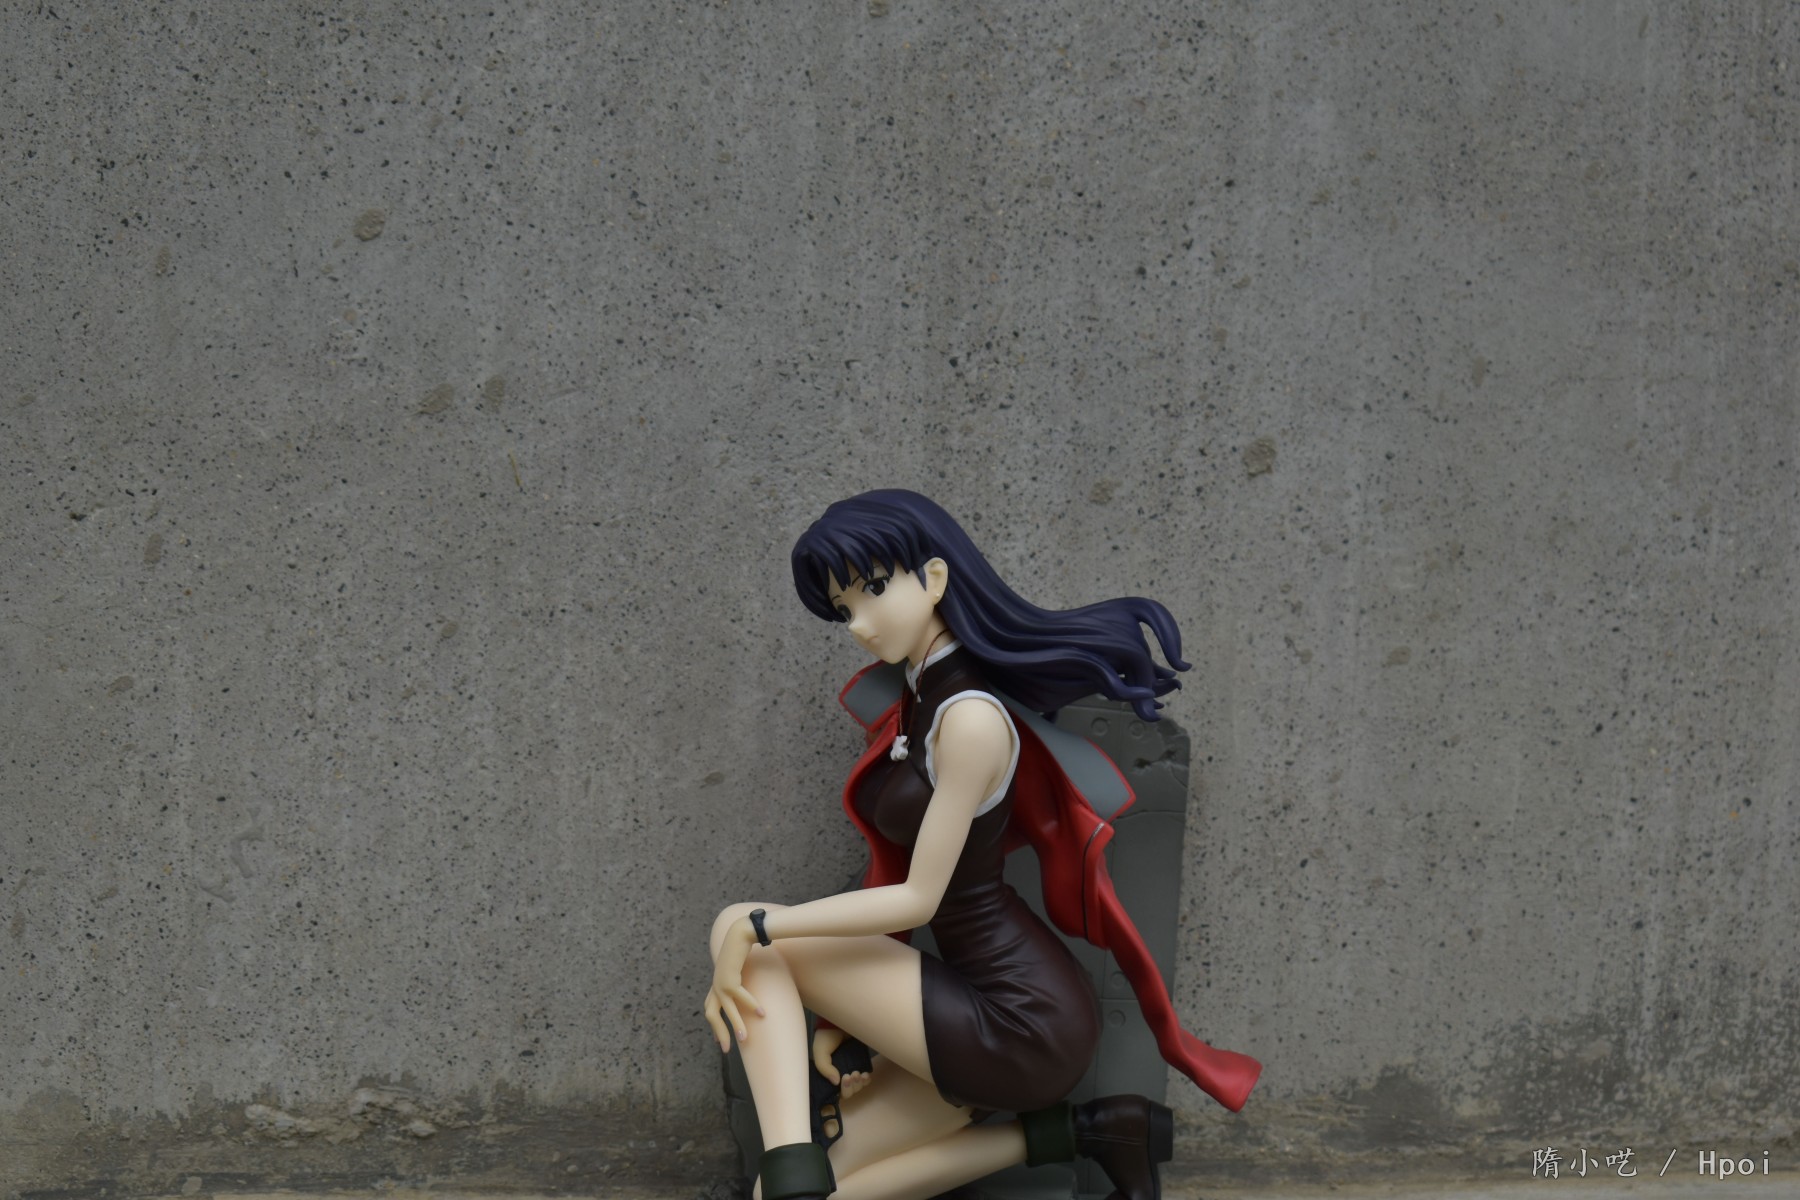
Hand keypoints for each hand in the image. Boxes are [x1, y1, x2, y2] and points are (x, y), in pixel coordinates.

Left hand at [703, 916, 763, 1051]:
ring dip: (735, 1025)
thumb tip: (747, 992)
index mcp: (715, 986)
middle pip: (711, 1015)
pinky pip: (740, 996)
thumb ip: (738, 982)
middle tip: (728, 1049)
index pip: (710, 1010)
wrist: (740, 934)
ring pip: (726, 1010)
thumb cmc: (742, 952)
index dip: (714, 1026)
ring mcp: (720, 983)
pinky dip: (750, 1005)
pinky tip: (762, 1013)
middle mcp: (715, 986)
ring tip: (744, 1038)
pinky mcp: (729, 978)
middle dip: (720, 1032)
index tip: (719, 1040)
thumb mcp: (739, 971)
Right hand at [811, 1025, 871, 1099]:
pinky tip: (865, 1074)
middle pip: (848, 1092)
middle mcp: (839, 1074)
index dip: (842, 1091)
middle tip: (850, 1075)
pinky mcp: (861, 1064)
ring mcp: (851, 1069)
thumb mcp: (820, 1053)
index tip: (844, 1079)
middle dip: (851, 1087)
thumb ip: (824, 1068)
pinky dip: (866, 1080)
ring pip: (857, 1087)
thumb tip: (837, 1083)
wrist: (840, 1023)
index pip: (836, 1093)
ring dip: (859, 1084)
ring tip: (858, 1073)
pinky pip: (865, 1079)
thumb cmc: (827, 1037)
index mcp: (829, 1074)